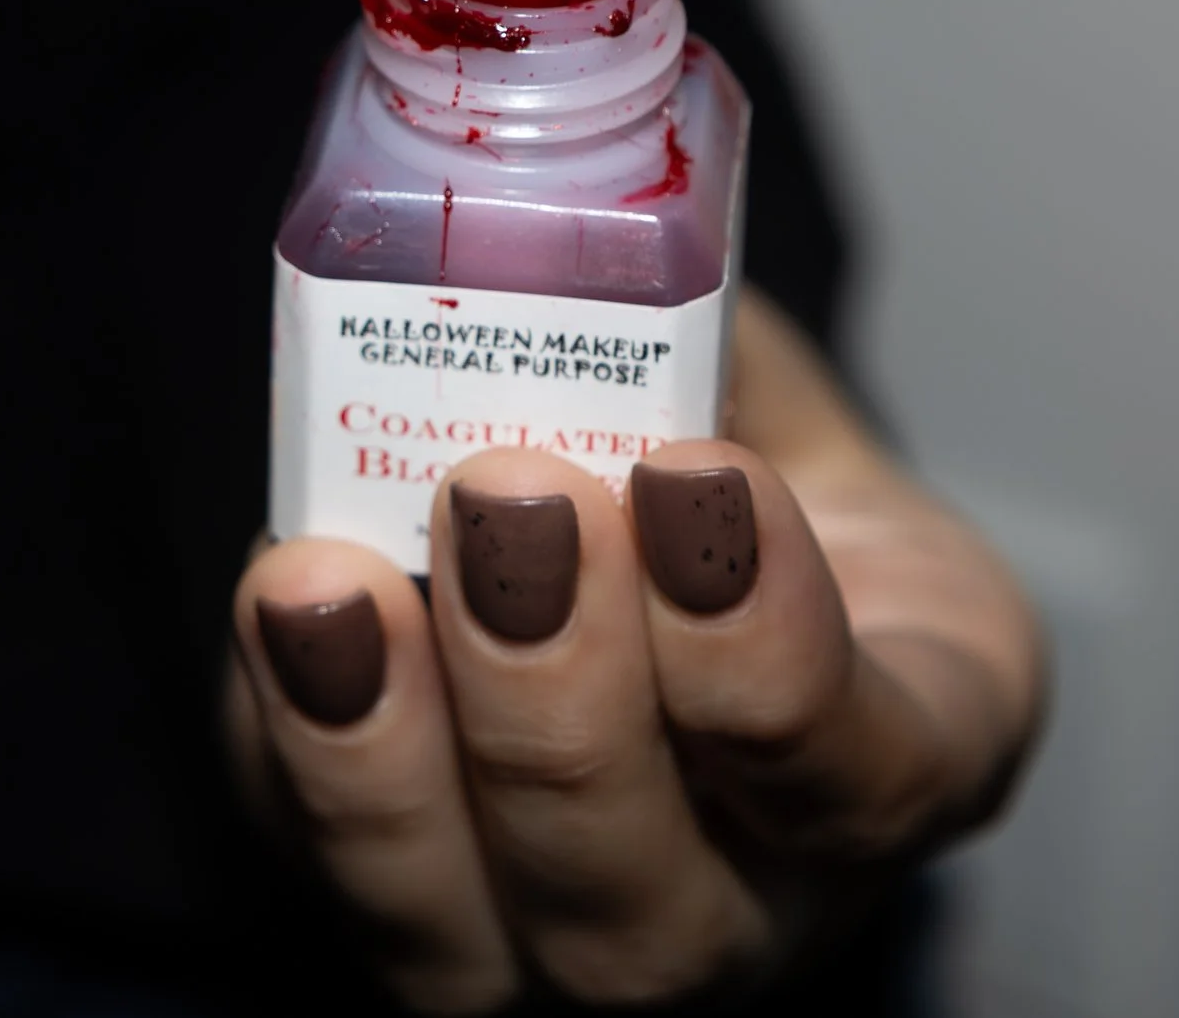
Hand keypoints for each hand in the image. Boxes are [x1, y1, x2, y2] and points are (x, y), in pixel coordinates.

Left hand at [224, 289, 1046, 1011]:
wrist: (650, 547)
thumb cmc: (730, 467)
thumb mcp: (766, 391)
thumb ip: (698, 344)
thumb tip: (568, 242)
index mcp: (893, 766)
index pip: (861, 776)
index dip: (767, 647)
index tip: (691, 472)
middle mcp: (737, 906)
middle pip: (650, 911)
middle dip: (560, 698)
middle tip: (509, 497)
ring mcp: (552, 936)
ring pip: (460, 932)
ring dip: (384, 748)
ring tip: (330, 579)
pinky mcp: (398, 901)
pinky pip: (326, 864)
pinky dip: (291, 738)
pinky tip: (285, 605)